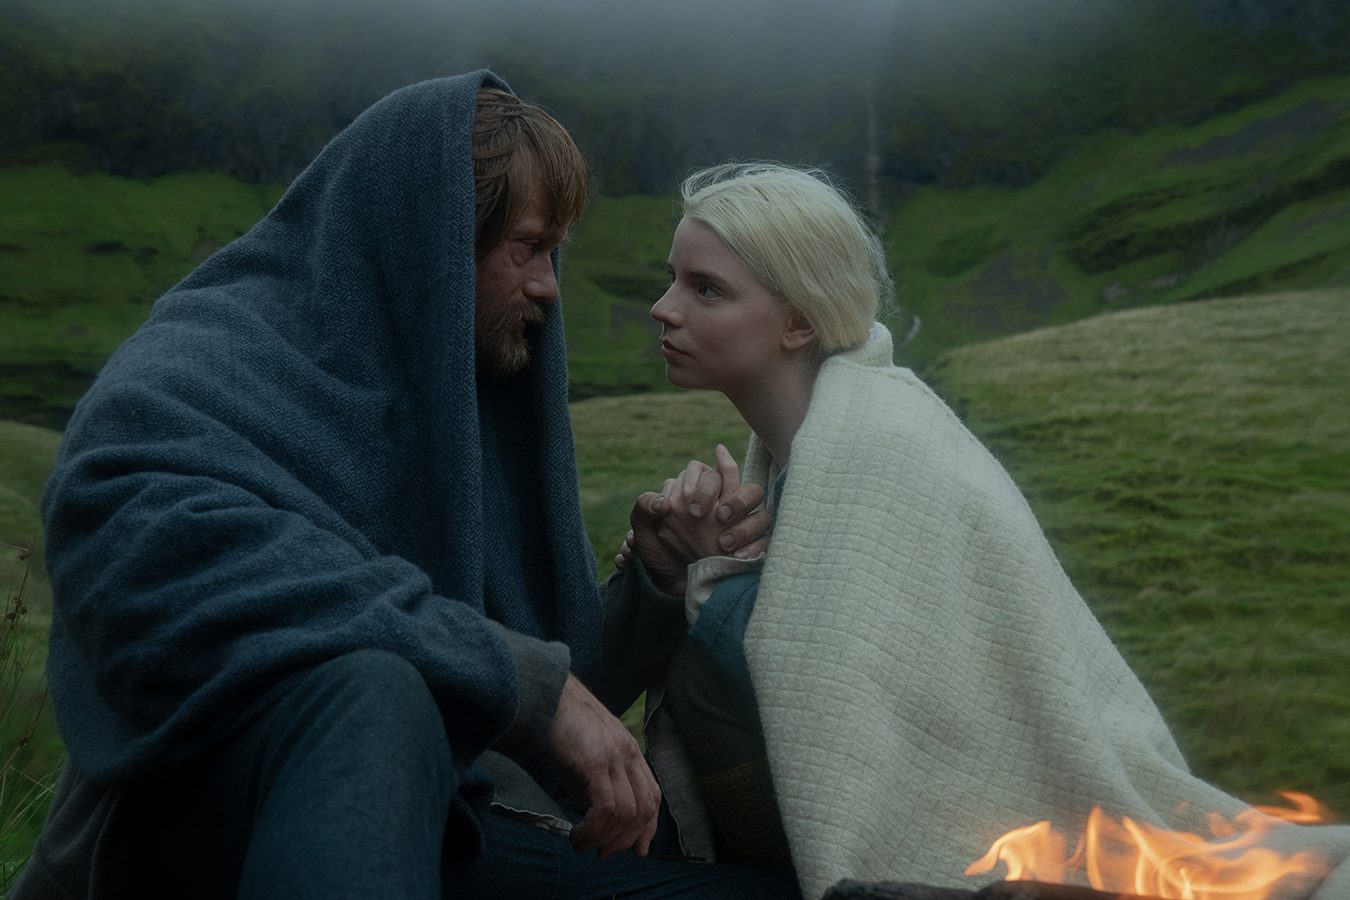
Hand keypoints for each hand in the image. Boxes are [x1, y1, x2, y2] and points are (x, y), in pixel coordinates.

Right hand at [545, 674, 660, 857]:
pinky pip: (605, 808)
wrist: (546, 697)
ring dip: (605, 839)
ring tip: (583, 845)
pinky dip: (594, 829)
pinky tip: (578, 834)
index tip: (636, 849)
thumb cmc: (562, 726)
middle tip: (603, 854)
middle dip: (626, 839)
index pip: (652, 796)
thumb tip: (594, 813)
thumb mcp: (588, 754)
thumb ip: (597, 779)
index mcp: (631, 752)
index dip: (647, 827)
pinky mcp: (596, 762)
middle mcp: (629, 755)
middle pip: (643, 809)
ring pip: (626, 813)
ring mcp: (615, 758)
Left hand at [617, 445, 770, 593]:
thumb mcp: (644, 531)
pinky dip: (754, 544)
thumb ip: (644, 508)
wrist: (676, 585)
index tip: (694, 511)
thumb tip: (662, 501)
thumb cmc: (661, 554)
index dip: (701, 485)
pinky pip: (765, 535)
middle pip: (732, 478)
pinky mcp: (754, 542)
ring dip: (742, 510)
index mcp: (694, 491)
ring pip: (756, 496)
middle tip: (712, 518)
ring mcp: (741, 519)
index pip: (704, 471)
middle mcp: (720, 499)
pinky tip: (737, 556)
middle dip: (726, 498)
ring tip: (725, 540)